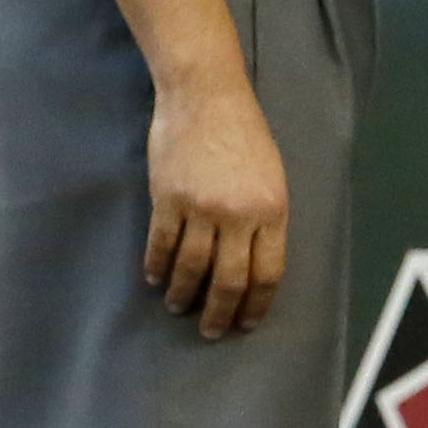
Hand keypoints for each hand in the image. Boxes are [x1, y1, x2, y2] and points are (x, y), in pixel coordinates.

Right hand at [144, 76, 289, 337]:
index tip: (246, 322)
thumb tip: (255, 264)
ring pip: (191, 268)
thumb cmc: (244, 134)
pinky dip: (157, 267)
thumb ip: (266, 220)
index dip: (256, 304)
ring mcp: (200, 207)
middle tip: (211, 331)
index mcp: (272, 210)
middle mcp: (238, 214)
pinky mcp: (167, 198)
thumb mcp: (272, 177)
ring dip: (183, 294)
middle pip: (229, 281)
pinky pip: (161, 245)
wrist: (206, 97)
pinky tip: (155, 280)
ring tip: (179, 306)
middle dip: (220, 313)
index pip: (268, 273)